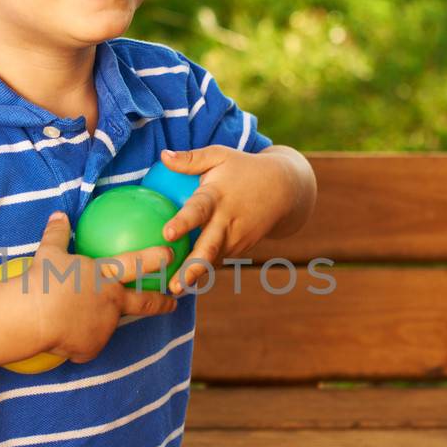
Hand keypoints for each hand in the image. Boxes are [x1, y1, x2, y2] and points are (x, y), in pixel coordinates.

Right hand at [28, 212, 178, 364]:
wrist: (36, 316)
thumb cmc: (43, 281)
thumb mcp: (49, 253)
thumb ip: (57, 234)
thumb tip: (58, 215)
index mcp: (104, 276)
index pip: (136, 264)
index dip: (155, 258)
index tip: (171, 254)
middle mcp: (112, 301)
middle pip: (144, 303)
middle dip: (162, 303)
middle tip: (173, 303)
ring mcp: (105, 326)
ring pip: (105, 325)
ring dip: (97, 323)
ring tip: (77, 322)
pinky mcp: (92, 348)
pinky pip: (85, 345)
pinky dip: (75, 341)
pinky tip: (60, 336)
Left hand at [155, 146, 298, 294]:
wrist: (284, 190)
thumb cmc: (243, 168)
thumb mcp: (219, 156)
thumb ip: (191, 159)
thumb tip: (162, 156)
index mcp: (219, 197)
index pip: (199, 210)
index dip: (184, 222)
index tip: (168, 234)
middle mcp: (228, 221)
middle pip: (210, 248)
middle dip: (192, 268)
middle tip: (174, 285)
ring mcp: (237, 238)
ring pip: (213, 260)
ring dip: (194, 275)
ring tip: (172, 291)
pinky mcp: (240, 248)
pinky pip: (217, 260)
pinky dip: (202, 272)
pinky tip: (182, 282)